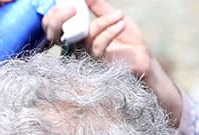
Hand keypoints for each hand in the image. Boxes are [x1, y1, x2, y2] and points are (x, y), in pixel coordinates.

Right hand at [42, 1, 183, 123]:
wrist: (143, 58)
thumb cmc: (128, 40)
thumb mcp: (113, 17)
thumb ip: (98, 7)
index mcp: (78, 36)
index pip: (56, 27)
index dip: (54, 16)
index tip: (70, 4)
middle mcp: (77, 48)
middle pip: (60, 35)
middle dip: (62, 19)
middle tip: (75, 6)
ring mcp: (86, 58)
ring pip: (85, 38)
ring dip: (103, 23)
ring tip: (120, 15)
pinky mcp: (97, 65)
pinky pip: (98, 46)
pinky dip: (109, 32)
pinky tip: (121, 24)